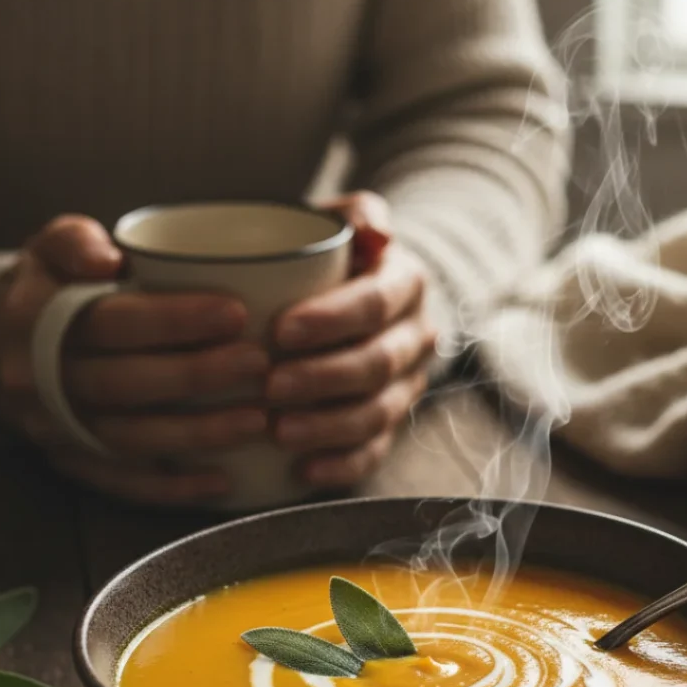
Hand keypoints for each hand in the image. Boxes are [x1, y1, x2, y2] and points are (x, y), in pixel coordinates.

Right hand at [0, 215, 269, 504]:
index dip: (173, 320)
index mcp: (39, 321)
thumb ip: (76, 241)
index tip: (236, 313)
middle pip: (125, 385)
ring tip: (258, 420)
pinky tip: (224, 481)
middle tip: (259, 364)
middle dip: (197, 376)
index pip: (109, 322)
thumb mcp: (50, 250)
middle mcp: (43, 382)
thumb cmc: (50, 294)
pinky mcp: (75, 464)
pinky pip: (126, 485)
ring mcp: (58, 430)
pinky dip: (175, 488)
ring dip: (198, 434)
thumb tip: (107, 258)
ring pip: (131, 440)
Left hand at [267, 192, 437, 487]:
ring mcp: (407, 385)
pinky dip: (342, 466)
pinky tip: (304, 472)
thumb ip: (355, 215)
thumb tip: (376, 234)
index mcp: (405, 283)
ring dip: (330, 427)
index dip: (331, 320)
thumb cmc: (329, 260)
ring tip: (280, 431)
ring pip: (379, 414)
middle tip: (270, 386)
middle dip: (324, 379)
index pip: (375, 303)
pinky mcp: (392, 423)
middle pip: (377, 364)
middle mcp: (415, 336)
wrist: (360, 297)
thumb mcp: (340, 223)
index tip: (278, 331)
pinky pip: (376, 452)